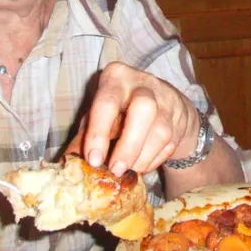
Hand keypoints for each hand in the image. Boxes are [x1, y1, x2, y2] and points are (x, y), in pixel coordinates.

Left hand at [70, 62, 198, 175]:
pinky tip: (140, 166)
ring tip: (127, 172)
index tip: (94, 160)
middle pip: (143, 109)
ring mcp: (166, 100)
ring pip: (160, 131)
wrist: (159, 102)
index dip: (99, 133)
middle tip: (115, 170)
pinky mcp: (179, 119)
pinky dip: (153, 161)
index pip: (107, 102)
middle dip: (129, 144)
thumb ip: (84, 136)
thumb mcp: (97, 114)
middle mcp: (144, 84)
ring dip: (141, 158)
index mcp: (116, 77)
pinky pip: (169, 145)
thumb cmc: (119, 108)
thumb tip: (70, 164)